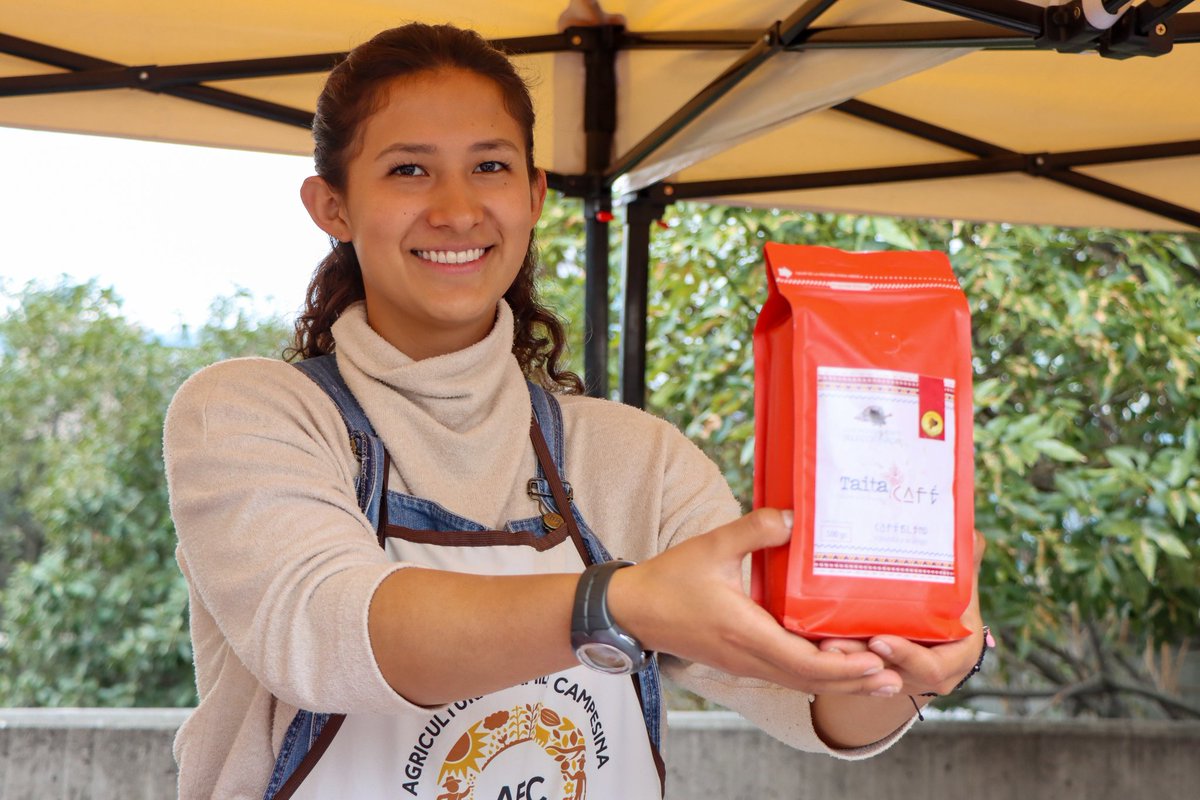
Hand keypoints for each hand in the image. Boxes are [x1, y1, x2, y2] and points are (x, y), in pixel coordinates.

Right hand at [607, 508, 902, 696]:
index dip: (842, 665)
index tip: (875, 659)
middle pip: (810, 680)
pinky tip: (835, 662)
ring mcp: (743, 662)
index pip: (802, 660)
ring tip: (878, 676)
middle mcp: (748, 655)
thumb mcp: (711, 546)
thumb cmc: (669, 580)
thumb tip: (794, 517)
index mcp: (743, 631)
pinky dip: (815, 673)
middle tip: (895, 676)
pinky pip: (785, 673)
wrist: (632, 611)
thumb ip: (754, 530)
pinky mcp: (740, 659)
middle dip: (854, 681)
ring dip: (838, 682)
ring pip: (800, 682)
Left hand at [818, 528, 988, 696]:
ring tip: (820, 644)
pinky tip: (816, 642)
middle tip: (832, 644)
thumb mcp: (962, 586)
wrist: (936, 626)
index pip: (932, 666)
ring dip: (844, 662)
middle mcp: (931, 674)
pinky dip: (840, 659)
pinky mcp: (881, 675)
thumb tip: (972, 534)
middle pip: (892, 674)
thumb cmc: (952, 602)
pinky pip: (858, 672)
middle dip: (861, 659)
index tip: (878, 640)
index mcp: (957, 655)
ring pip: (870, 675)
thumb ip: (965, 563)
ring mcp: (904, 678)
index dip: (906, 656)